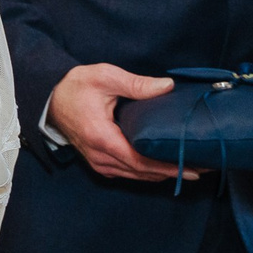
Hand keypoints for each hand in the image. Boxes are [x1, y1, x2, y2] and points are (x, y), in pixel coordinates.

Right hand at [46, 64, 186, 182]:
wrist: (49, 100)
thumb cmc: (75, 87)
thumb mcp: (104, 77)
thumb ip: (136, 84)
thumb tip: (168, 86)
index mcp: (101, 137)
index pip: (140, 160)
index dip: (167, 167)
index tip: (192, 167)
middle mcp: (99, 156)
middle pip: (142, 172)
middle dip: (173, 172)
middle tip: (202, 168)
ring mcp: (98, 162)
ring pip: (136, 175)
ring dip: (162, 174)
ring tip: (190, 169)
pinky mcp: (100, 162)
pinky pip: (128, 172)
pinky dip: (148, 172)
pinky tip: (165, 167)